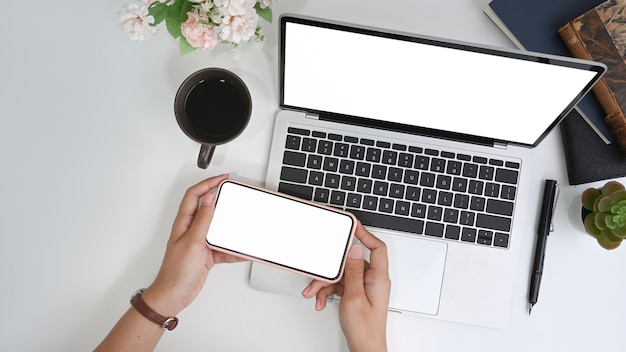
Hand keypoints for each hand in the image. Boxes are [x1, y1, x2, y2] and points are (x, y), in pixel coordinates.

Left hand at [141, 174, 244, 316]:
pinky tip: (241, 250)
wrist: (174, 295)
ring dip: (230, 227)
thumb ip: (202, 220)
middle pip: (208, 208)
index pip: (195, 195)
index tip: (223, 179)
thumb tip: (209, 198)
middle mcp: (191, 229)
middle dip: (222, 201)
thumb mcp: (192, 242)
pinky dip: (233, 249)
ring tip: (242, 223)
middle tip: (235, 194)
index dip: (208, 183)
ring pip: (218, 228)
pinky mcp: (207, 254)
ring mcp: (200, 242)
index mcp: (183, 222)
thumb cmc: (175, 272)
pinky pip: (224, 247)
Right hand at [302, 222, 390, 351]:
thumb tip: (354, 249)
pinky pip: (340, 284)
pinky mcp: (356, 293)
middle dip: (331, 268)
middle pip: (351, 262)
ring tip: (313, 292)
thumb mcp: (354, 297)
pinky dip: (327, 291)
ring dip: (325, 283)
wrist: (365, 348)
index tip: (351, 225)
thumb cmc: (365, 328)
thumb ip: (353, 272)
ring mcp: (364, 286)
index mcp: (378, 277)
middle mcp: (373, 279)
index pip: (376, 247)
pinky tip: (320, 299)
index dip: (365, 234)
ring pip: (342, 274)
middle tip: (319, 272)